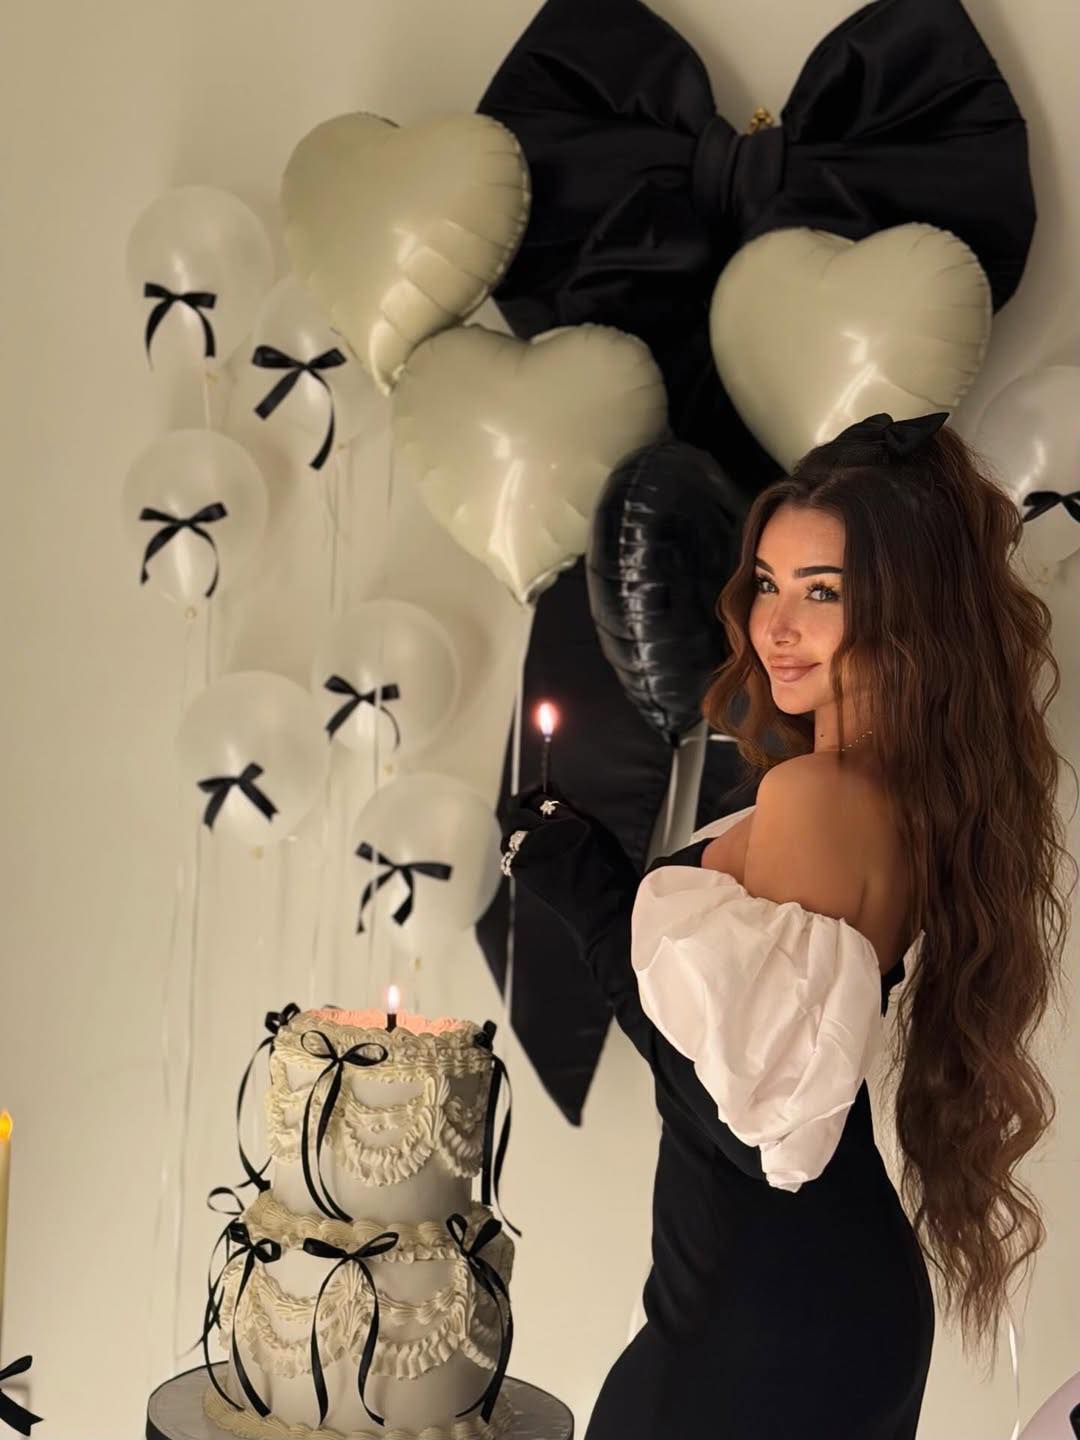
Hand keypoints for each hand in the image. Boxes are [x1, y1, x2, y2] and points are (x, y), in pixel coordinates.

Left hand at [499, 782, 639, 944]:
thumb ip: (568, 808)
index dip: (537, 793)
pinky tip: (529, 846)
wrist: (597, 908)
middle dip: (522, 804)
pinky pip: (510, 853)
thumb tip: (550, 787)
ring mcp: (528, 859)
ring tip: (529, 824)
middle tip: (532, 800)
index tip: (542, 790)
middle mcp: (541, 842)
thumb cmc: (602, 867)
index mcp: (564, 828)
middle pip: (515, 814)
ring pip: (509, 833)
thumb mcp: (593, 831)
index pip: (540, 800)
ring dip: (515, 825)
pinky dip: (515, 846)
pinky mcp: (522, 874)